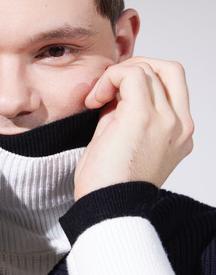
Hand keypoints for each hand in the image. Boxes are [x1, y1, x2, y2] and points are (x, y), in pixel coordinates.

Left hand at [74, 57, 193, 200]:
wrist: (105, 207)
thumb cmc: (109, 182)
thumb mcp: (125, 140)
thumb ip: (128, 113)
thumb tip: (115, 89)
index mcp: (180, 134)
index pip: (172, 84)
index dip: (141, 79)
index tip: (113, 96)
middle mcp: (180, 126)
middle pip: (169, 69)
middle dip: (135, 67)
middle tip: (109, 86)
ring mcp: (166, 120)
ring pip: (148, 68)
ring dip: (116, 75)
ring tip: (97, 98)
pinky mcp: (143, 116)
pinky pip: (131, 75)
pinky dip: (109, 78)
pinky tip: (94, 100)